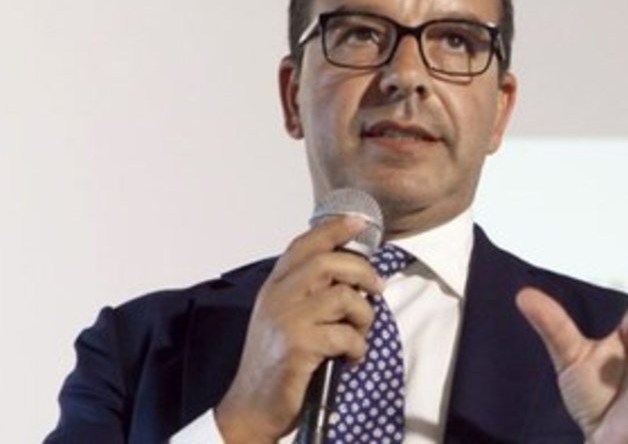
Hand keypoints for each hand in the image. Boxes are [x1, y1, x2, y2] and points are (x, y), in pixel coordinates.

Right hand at [215, 216, 382, 443]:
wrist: (251, 404)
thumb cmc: (274, 360)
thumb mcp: (281, 316)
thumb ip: (306, 290)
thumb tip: (351, 270)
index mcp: (274, 286)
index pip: (305, 244)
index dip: (334, 229)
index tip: (359, 222)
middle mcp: (277, 297)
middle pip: (328, 262)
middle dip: (362, 271)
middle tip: (376, 287)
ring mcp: (286, 320)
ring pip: (343, 296)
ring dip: (363, 314)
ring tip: (359, 331)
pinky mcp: (298, 347)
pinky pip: (345, 334)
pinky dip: (357, 345)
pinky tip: (350, 356)